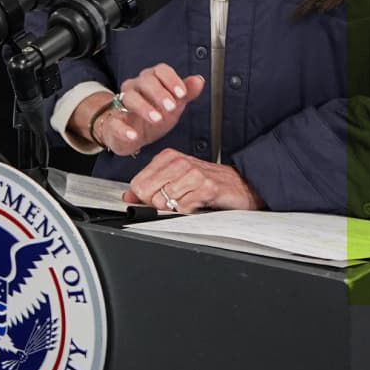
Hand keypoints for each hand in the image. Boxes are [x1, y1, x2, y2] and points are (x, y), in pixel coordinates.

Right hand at [68, 65, 205, 155]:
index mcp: (151, 80)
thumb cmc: (152, 114)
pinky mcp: (114, 123)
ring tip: (157, 118)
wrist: (131, 134)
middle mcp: (135, 88)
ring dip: (144, 107)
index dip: (171, 80)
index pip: (160, 70)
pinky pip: (115, 122)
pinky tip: (133, 135)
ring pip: (130, 98)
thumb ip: (186, 92)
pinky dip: (124, 129)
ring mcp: (122, 104)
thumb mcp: (173, 104)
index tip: (181, 93)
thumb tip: (199, 80)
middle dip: (159, 93)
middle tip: (171, 107)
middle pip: (145, 81)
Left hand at [125, 150, 262, 213]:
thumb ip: (150, 186)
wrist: (241, 184)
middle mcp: (179, 162)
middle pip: (147, 194)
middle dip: (158, 204)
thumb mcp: (176, 179)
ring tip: (189, 201)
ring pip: (164, 202)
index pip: (137, 183)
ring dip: (175, 208)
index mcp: (167, 157)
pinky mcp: (207, 187)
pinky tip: (198, 204)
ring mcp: (193, 174)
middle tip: (175, 201)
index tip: (158, 198)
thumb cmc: (208, 181)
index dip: (144, 198)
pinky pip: (183, 208)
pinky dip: (189, 212)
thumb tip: (128, 196)